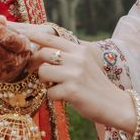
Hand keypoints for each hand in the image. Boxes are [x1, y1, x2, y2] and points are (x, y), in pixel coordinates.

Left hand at [20, 29, 135, 130]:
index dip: (36, 36)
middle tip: (44, 74)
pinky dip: (55, 97)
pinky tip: (66, 98)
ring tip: (58, 86)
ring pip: (43, 72)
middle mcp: (77, 58)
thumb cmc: (95, 85)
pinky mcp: (72, 90)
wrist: (114, 104)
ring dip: (46, 82)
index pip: (52, 38)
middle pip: (43, 54)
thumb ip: (69, 56)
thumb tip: (42, 52)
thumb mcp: (85, 64)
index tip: (25, 34)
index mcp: (80, 50)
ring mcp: (74, 74)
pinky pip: (49, 92)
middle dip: (38, 65)